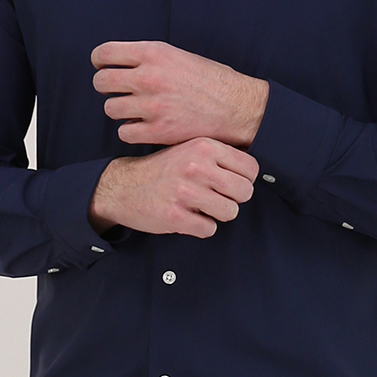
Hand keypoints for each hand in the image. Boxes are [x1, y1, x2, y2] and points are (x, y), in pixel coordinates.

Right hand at [88, 137, 259, 238]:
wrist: (123, 186)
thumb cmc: (163, 169)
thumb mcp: (190, 149)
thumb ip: (219, 157)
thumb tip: (253, 173)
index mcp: (203, 147)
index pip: (250, 168)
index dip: (245, 179)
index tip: (232, 183)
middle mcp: (196, 167)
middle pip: (244, 192)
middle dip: (234, 199)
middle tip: (218, 197)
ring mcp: (184, 192)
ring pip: (230, 212)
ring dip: (218, 214)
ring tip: (202, 207)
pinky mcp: (174, 216)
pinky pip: (208, 229)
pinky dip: (201, 227)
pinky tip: (188, 216)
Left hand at [91, 40, 267, 147]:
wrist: (238, 107)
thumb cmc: (211, 80)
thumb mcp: (179, 56)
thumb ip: (148, 58)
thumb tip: (120, 63)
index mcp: (154, 53)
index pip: (105, 53)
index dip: (99, 60)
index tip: (102, 66)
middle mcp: (149, 77)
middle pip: (101, 82)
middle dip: (105, 85)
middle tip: (117, 90)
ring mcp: (152, 106)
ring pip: (110, 109)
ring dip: (119, 110)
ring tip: (135, 109)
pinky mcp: (157, 131)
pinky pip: (124, 132)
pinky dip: (131, 130)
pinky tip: (143, 126)